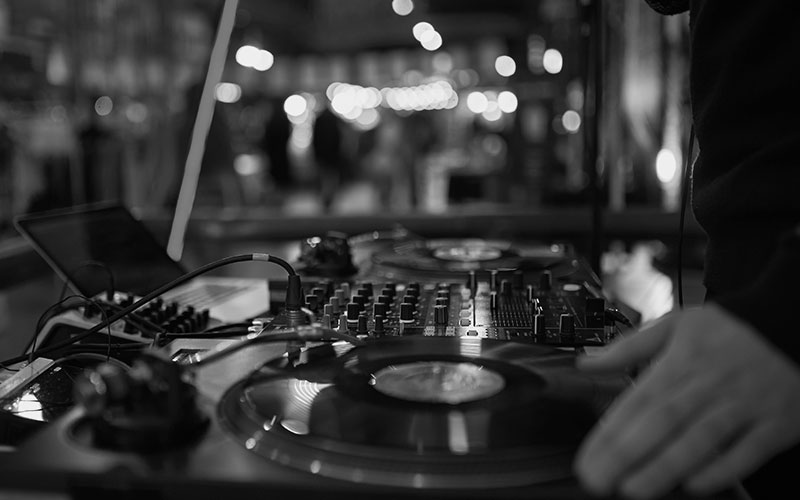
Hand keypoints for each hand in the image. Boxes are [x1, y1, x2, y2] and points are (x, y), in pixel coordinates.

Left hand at [573, 304, 799, 498]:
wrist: (790, 323)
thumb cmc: (729, 330)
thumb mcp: (677, 324)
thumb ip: (630, 347)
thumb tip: (587, 362)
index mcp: (682, 360)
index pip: (639, 399)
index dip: (611, 430)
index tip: (589, 456)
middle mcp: (710, 383)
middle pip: (664, 421)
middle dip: (628, 453)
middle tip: (599, 479)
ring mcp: (745, 404)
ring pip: (702, 438)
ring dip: (666, 466)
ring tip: (633, 489)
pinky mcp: (777, 423)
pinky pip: (748, 451)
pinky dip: (722, 469)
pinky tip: (694, 485)